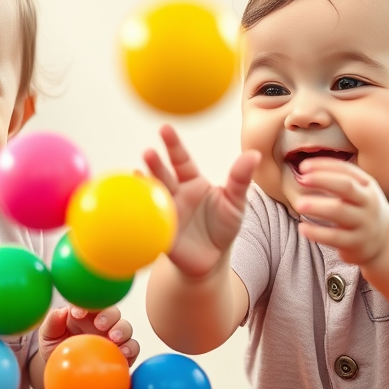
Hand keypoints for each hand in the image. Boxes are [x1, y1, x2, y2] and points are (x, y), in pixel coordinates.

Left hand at [37, 305, 139, 366]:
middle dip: (108, 315)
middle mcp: (102, 322)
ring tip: (114, 338)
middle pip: (111, 311)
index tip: (77, 314)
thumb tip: (60, 312)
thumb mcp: (47, 336)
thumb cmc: (55, 350)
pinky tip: (123, 353)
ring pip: (125, 326)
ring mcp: (114, 337)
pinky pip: (133, 346)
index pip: (89, 303)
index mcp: (84, 314)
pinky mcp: (123, 352)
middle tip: (99, 324)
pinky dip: (131, 348)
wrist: (65, 375)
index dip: (86, 305)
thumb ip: (52, 323)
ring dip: (122, 330)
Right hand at [143, 124, 259, 278]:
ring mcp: (164, 214)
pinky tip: (134, 208)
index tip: (165, 129)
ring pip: (151, 197)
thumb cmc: (224, 227)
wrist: (211, 259)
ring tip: (137, 175)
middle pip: (163, 176)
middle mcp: (174, 195)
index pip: (181, 160)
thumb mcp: (235, 202)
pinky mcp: (160, 234)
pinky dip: (139, 215)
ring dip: (144, 187)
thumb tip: (254, 154)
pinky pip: (148, 223)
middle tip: (148, 153)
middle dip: (154, 165)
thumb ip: (240, 179)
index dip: (173, 145)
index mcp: (192, 183)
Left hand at [292, 157, 388, 265]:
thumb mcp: (360, 191)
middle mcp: (368, 202)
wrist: (385, 239)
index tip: (303, 166)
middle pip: (346, 187)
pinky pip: (335, 237)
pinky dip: (317, 232)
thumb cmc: (362, 209)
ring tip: (298, 204)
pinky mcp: (356, 243)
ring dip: (317, 206)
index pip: (346, 170)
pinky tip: (302, 228)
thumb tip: (304, 169)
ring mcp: (364, 223)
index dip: (324, 166)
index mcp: (367, 185)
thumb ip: (338, 180)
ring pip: (340, 211)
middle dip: (322, 180)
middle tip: (301, 180)